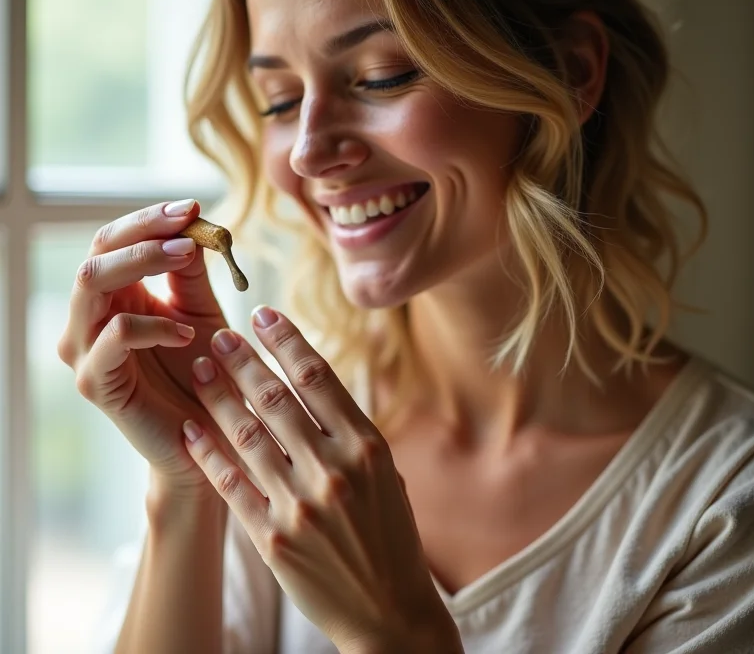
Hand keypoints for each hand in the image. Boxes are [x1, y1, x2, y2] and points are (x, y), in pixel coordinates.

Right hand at [57, 199, 233, 496]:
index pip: (114, 241)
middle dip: (144, 232)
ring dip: (141, 261)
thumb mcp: (202, 310)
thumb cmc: (205, 368)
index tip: (194, 207)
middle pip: (97, 254)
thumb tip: (191, 222)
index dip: (149, 219)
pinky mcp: (97, 383)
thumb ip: (191, 272)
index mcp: (114, 296)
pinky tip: (187, 332)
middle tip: (189, 225)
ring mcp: (87, 350)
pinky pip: (112, 338)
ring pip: (91, 285)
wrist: (212, 433)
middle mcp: (91, 318)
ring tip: (186, 256)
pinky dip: (151, 325)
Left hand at [182, 307, 459, 650]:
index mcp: (367, 445)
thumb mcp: (386, 471)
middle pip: (276, 398)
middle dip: (242, 361)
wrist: (390, 609)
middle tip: (217, 335)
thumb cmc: (391, 534)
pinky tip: (191, 429)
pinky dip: (208, 453)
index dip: (286, 340)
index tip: (263, 315)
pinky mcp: (274, 539)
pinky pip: (232, 486)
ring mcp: (301, 504)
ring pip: (247, 434)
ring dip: (217, 396)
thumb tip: (310, 380)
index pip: (318, 376)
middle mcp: (334, 468)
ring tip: (197, 369)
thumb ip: (350, 428)